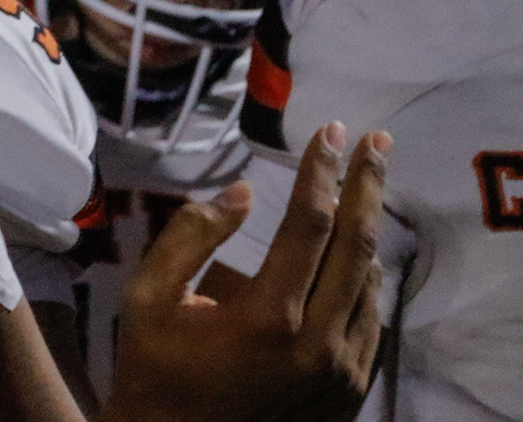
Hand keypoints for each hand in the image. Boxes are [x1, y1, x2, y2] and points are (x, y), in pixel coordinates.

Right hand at [98, 123, 389, 421]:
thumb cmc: (154, 374)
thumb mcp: (147, 300)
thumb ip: (190, 237)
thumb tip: (244, 193)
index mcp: (267, 319)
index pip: (310, 223)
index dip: (322, 171)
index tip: (330, 131)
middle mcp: (317, 345)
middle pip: (357, 244)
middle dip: (367, 184)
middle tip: (376, 141)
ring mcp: (341, 373)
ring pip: (371, 283)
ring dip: (368, 230)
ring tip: (364, 188)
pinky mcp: (350, 392)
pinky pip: (371, 321)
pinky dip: (366, 279)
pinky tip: (356, 256)